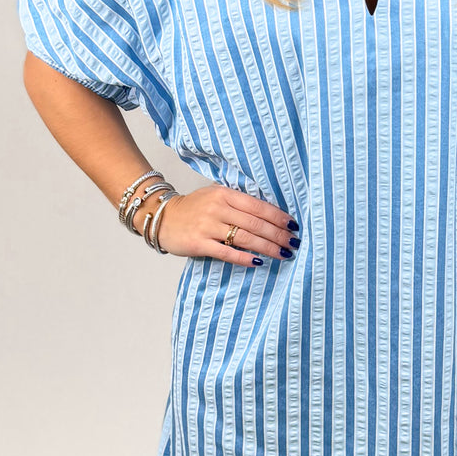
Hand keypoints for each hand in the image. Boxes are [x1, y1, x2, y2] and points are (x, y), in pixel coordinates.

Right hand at [149, 185, 300, 264]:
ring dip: (268, 247)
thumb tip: (271, 215)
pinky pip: (227, 252)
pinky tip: (259, 261)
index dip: (279, 217)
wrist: (162, 218)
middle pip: (256, 223)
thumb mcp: (216, 196)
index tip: (293, 226)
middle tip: (294, 244)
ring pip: (245, 238)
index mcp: (225, 194)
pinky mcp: (199, 243)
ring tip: (283, 254)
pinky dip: (245, 257)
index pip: (258, 206)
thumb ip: (239, 203)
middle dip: (278, 235)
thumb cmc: (194, 208)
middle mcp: (217, 208)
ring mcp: (207, 226)